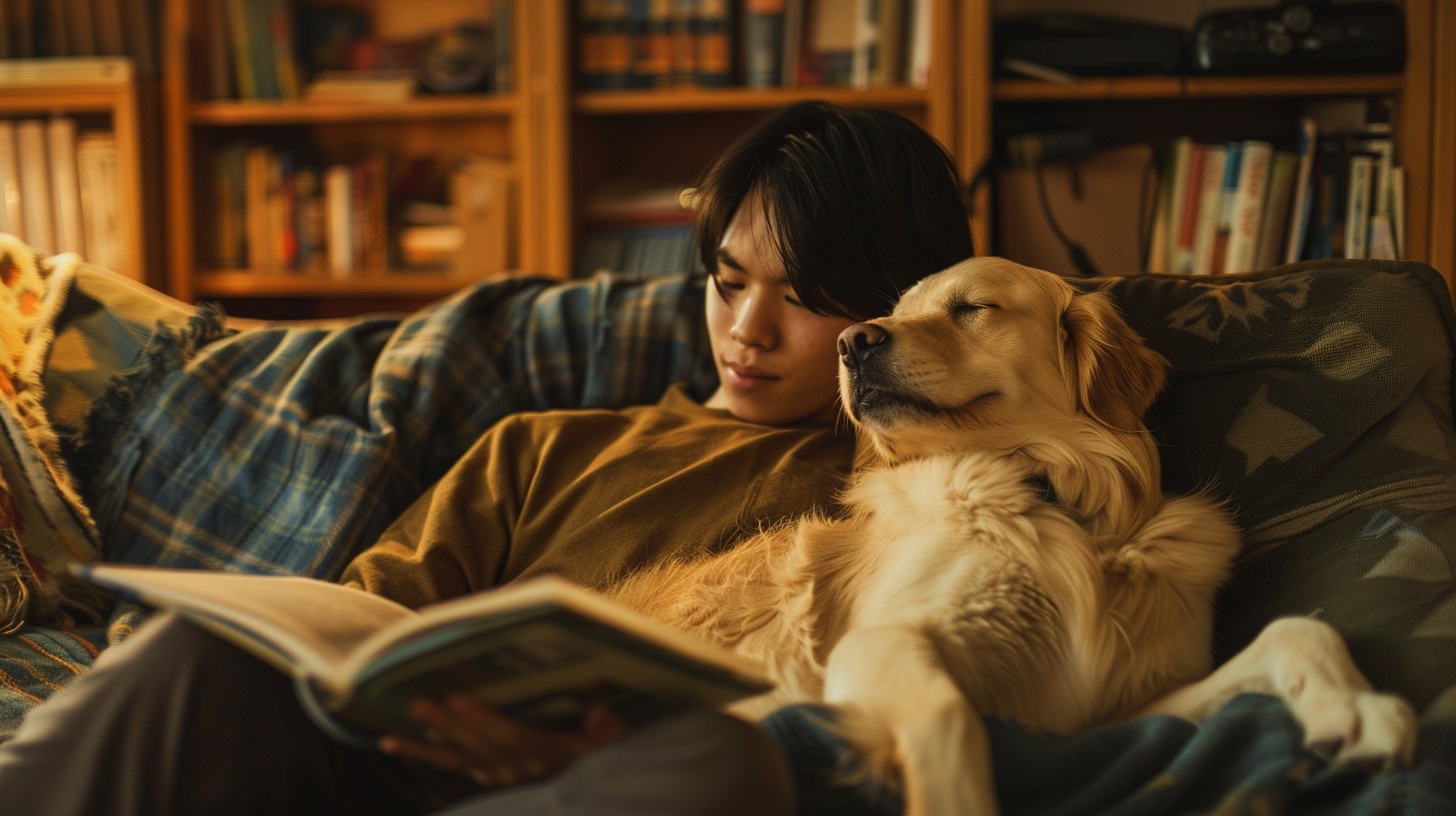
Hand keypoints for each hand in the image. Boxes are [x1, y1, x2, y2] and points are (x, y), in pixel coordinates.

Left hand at [378, 694, 631, 788]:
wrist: (596, 794)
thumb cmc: (607, 754)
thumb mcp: (618, 742)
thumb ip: (609, 730)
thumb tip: (597, 709)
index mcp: (546, 753)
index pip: (510, 735)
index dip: (483, 719)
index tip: (457, 698)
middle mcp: (517, 767)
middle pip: (476, 745)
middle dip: (445, 724)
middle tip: (414, 702)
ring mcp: (501, 774)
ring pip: (458, 760)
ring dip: (424, 749)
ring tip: (390, 739)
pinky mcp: (492, 774)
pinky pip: (455, 765)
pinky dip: (427, 755)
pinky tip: (398, 743)